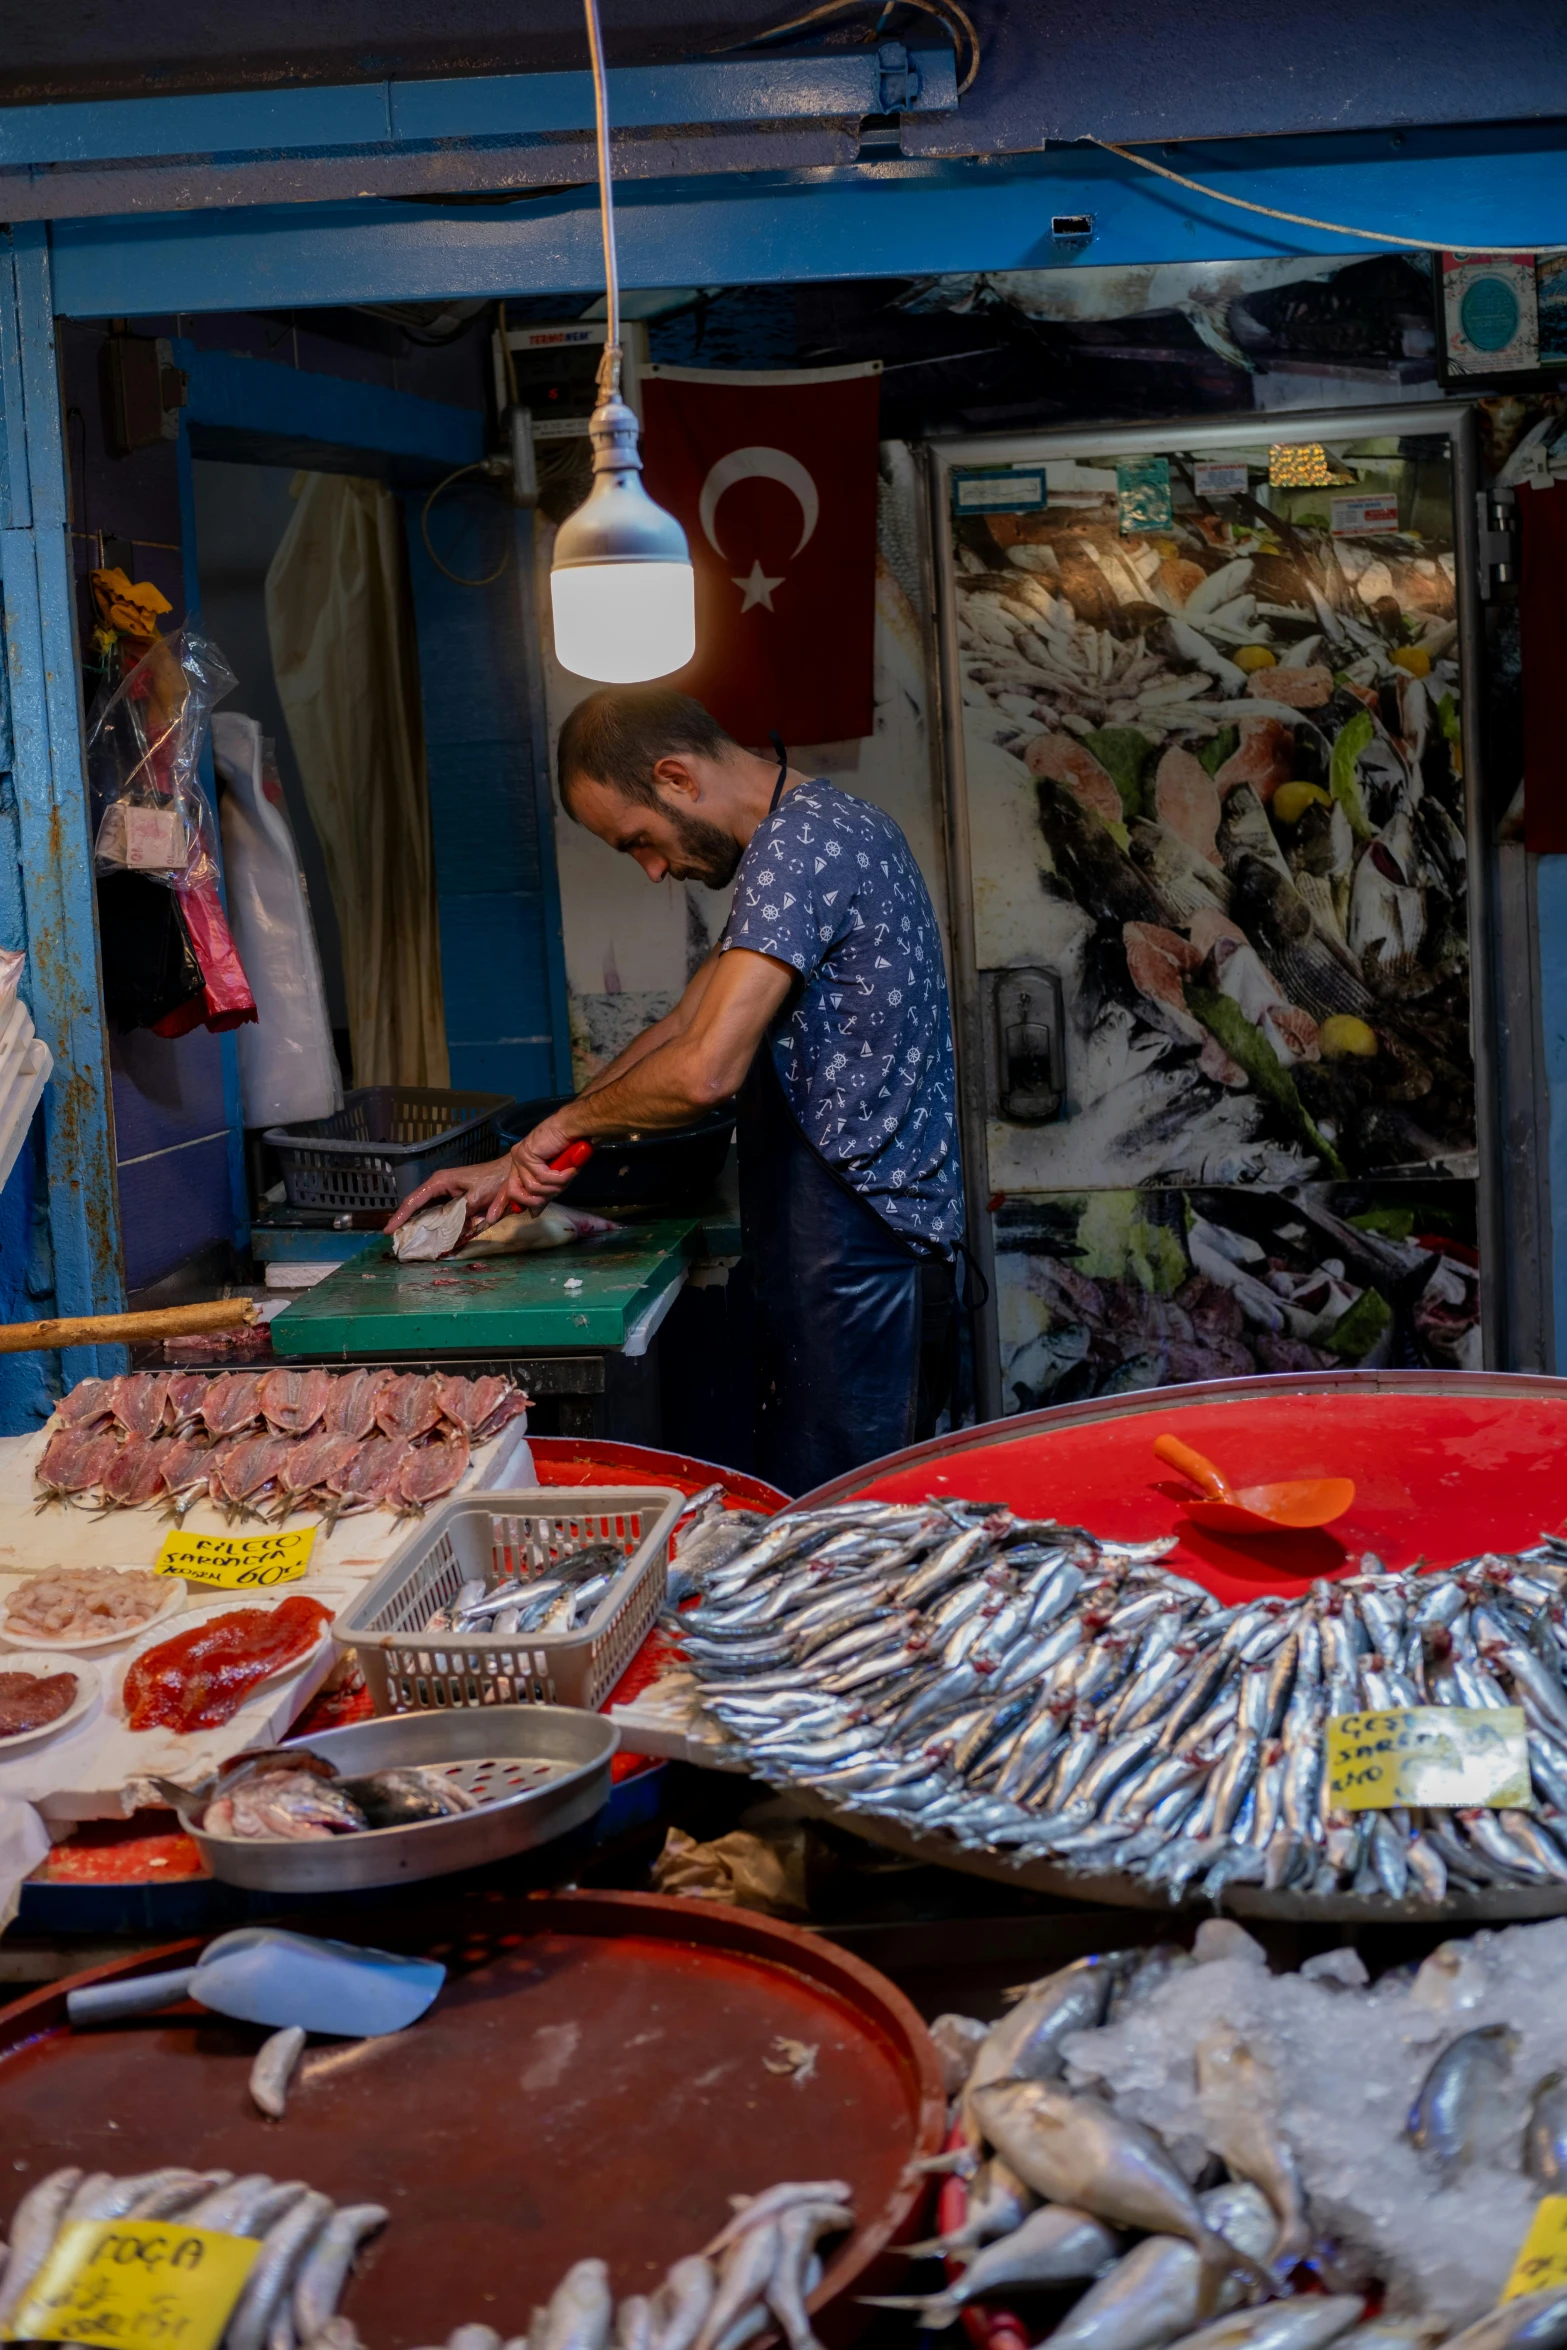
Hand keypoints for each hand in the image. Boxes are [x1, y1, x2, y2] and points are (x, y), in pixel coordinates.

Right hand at [385, 1154, 513, 1234]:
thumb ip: (462, 1212)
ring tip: (405, 1238)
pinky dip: (431, 1222)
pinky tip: (426, 1233)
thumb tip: (449, 1228)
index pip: (414, 1200)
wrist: (508, 1173)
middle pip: (415, 1205)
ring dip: (416, 1222)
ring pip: (425, 1209)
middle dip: (404, 1220)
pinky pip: (437, 1211)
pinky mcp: (453, 1197)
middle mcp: (438, 1186)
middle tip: (394, 1238)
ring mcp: (445, 1191)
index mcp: (439, 1182)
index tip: (388, 1229)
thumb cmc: (492, 1181)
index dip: (400, 1216)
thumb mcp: (477, 1197)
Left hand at [480, 1116, 578, 1224]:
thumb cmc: (567, 1149)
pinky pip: (542, 1178)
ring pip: (531, 1188)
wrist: (572, 1127)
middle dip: (534, 1200)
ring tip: (566, 1176)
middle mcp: (517, 1160)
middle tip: (553, 1194)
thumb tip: (534, 1213)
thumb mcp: (554, 1177)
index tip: (492, 1218)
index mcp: (521, 1165)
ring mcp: (520, 1157)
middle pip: (515, 1192)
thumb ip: (543, 1194)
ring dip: (553, 1187)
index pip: (507, 1188)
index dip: (500, 1204)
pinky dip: (559, 1177)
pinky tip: (568, 1170)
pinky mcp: (527, 1154)